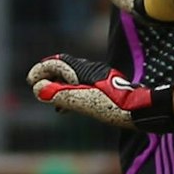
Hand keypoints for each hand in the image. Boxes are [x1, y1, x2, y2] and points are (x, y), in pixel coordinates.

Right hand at [27, 54, 173, 131]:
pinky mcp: (106, 87)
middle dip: (48, 77)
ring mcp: (100, 78)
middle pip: (64, 68)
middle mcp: (91, 71)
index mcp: (84, 71)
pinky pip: (82, 85)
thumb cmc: (113, 106)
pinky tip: (70, 106)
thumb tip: (38, 90)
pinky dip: (70, 92)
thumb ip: (59, 94)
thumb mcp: (83, 102)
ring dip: (59, 86)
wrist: (142, 110)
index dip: (41, 70)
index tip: (31, 81)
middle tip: (37, 88)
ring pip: (73, 77)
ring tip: (50, 99)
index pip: (56, 64)